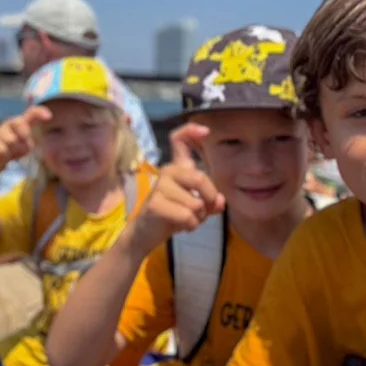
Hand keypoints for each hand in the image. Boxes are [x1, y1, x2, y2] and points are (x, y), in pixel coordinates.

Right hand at [0, 105, 51, 169]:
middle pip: (19, 122)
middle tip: (22, 142)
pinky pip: (3, 150)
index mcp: (20, 123)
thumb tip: (26, 143)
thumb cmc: (12, 148)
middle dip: (24, 133)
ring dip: (15, 149)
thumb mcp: (25, 144)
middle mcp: (8, 124)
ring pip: (12, 140)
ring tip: (11, 151)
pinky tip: (3, 156)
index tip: (49, 117)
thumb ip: (29, 141)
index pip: (31, 113)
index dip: (40, 112)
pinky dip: (6, 156)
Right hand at [128, 123, 225, 256]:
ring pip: (196, 202)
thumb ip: (211, 201)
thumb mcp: (197, 207)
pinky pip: (187, 216)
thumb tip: (220, 201)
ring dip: (198, 217)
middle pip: (200, 178)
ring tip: (186, 220)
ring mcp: (160, 187)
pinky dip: (190, 226)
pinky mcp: (155, 203)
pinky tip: (180, 226)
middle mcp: (168, 172)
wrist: (145, 235)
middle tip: (204, 211)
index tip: (206, 131)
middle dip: (209, 199)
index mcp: (177, 168)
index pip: (179, 140)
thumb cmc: (173, 217)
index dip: (192, 131)